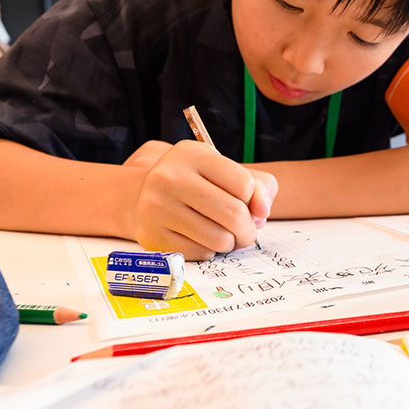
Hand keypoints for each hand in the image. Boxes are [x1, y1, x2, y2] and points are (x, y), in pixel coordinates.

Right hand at [125, 140, 278, 259]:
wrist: (146, 196)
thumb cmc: (197, 184)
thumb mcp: (225, 171)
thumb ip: (258, 186)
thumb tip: (262, 212)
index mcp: (192, 154)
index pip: (244, 184)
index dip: (254, 200)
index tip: (248, 205)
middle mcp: (169, 177)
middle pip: (233, 214)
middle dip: (248, 230)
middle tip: (246, 232)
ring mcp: (156, 207)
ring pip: (219, 239)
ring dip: (230, 243)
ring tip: (224, 235)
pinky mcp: (151, 235)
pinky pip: (200, 253)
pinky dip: (209, 251)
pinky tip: (201, 239)